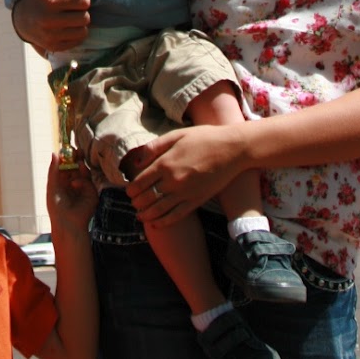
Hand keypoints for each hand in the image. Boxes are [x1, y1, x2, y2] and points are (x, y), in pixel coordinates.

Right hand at [12, 0, 90, 54]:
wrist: (21, 19)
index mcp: (49, 2)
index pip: (83, 2)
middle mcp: (49, 21)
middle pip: (85, 18)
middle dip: (82, 12)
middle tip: (73, 10)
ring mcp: (50, 36)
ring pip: (83, 32)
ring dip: (80, 24)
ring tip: (70, 19)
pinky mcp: (53, 47)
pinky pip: (77, 42)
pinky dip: (75, 35)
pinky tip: (67, 28)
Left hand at [46, 152, 96, 234]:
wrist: (66, 223)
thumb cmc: (56, 207)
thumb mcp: (52, 186)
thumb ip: (53, 170)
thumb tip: (54, 153)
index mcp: (63, 181)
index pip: (67, 165)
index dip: (67, 157)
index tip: (67, 148)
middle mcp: (74, 183)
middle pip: (77, 166)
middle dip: (77, 158)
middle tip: (78, 150)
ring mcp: (83, 188)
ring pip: (84, 172)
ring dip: (80, 166)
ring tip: (78, 163)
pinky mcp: (91, 194)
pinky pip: (87, 182)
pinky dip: (81, 180)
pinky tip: (74, 184)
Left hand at [125, 126, 247, 224]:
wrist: (231, 149)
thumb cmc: (203, 138)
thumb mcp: (176, 135)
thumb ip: (155, 147)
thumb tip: (137, 160)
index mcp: (165, 163)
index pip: (141, 182)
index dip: (131, 189)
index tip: (129, 192)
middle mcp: (173, 180)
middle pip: (148, 197)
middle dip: (137, 202)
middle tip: (133, 204)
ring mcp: (185, 192)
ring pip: (159, 209)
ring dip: (146, 214)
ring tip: (140, 216)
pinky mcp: (197, 200)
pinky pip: (177, 215)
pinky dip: (164, 221)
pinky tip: (156, 223)